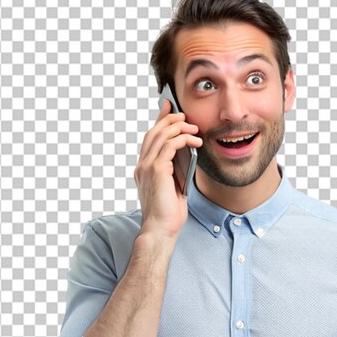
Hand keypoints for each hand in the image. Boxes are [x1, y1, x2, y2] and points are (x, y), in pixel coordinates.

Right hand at [134, 99, 202, 238]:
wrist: (161, 228)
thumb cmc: (169, 213)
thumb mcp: (175, 186)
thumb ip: (176, 170)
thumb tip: (188, 154)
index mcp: (144, 168)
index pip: (151, 138)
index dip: (159, 120)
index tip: (169, 108)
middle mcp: (142, 165)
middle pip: (154, 132)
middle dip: (169, 118)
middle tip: (184, 114)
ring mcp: (147, 166)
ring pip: (161, 135)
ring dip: (179, 128)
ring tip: (193, 129)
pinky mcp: (156, 170)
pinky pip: (168, 146)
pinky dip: (182, 139)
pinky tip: (194, 141)